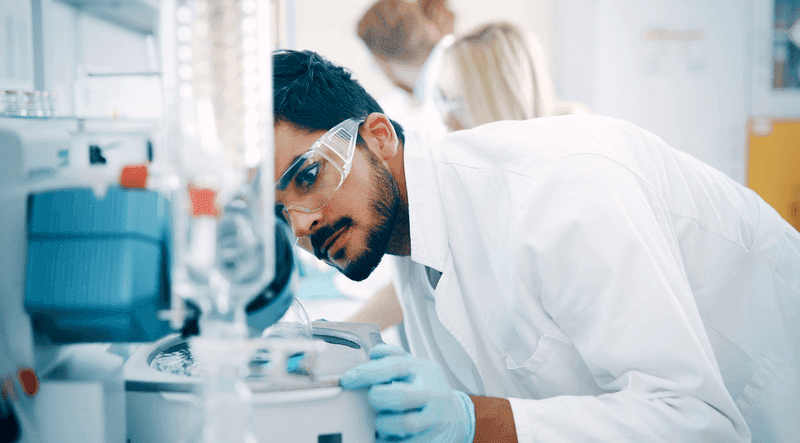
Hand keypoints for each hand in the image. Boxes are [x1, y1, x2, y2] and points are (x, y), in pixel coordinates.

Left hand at [340, 344, 474, 442]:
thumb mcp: (416, 367)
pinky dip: (389, 440)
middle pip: (399, 396)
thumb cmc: (427, 390)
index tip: (348, 379)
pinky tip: (387, 435)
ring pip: (403, 423)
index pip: (394, 366)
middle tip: (373, 400)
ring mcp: (434, 419)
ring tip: (383, 421)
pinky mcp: (432, 441)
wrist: (456, 417)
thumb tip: (373, 352)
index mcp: (425, 371)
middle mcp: (433, 394)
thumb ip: (394, 357)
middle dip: (378, 398)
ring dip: (384, 423)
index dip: (367, 372)